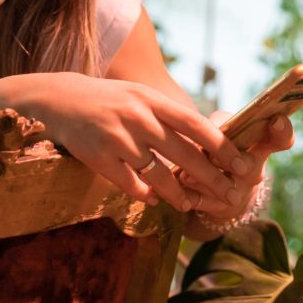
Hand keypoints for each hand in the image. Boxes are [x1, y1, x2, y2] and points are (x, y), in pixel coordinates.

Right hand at [10, 73, 254, 210]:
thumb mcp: (139, 97)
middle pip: (184, 154)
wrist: (60, 99)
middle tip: (230, 196)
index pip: (196, 124)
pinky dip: (146, 194)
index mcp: (151, 100)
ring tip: (189, 205)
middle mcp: (138, 117)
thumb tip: (207, 140)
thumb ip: (168, 116)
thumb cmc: (108, 100)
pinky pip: (131, 184)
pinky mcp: (99, 158)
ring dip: (179, 195)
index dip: (222, 146)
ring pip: (159, 176)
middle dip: (211, 178)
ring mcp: (118, 139)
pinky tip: (154, 199)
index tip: (242, 164)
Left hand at [175, 111, 294, 222]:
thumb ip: (218, 126)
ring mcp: (238, 192)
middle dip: (229, 160)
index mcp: (260, 146)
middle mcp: (253, 170)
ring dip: (201, 180)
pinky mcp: (216, 206)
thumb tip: (202, 133)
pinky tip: (171, 190)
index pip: (281, 138)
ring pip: (222, 188)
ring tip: (185, 176)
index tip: (276, 120)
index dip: (282, 130)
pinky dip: (185, 195)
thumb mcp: (227, 131)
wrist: (221, 190)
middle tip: (213, 157)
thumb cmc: (223, 147)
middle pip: (249, 166)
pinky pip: (200, 202)